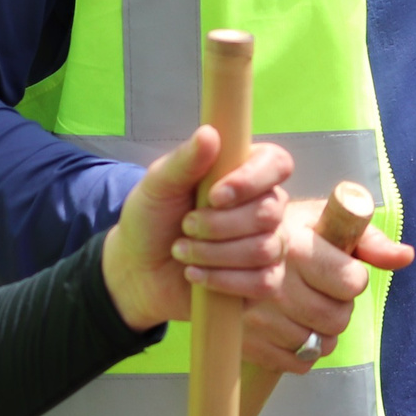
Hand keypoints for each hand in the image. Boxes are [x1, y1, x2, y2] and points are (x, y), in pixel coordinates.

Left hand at [99, 128, 294, 330]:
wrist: (138, 268)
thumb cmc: (153, 217)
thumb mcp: (158, 185)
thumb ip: (184, 161)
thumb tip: (209, 133)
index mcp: (246, 172)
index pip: (277, 164)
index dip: (251, 180)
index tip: (214, 195)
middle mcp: (265, 206)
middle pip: (269, 212)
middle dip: (219, 225)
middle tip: (185, 226)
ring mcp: (269, 244)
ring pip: (265, 249)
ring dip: (215, 253)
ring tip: (181, 251)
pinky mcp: (264, 280)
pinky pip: (264, 283)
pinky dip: (224, 280)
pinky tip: (196, 275)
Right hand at [233, 196, 413, 371]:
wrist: (221, 249)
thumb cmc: (285, 231)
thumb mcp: (322, 220)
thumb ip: (368, 240)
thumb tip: (406, 256)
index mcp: (296, 247)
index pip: (351, 282)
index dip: (351, 279)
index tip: (338, 269)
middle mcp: (274, 283)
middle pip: (337, 319)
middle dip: (337, 307)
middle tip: (319, 290)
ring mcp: (257, 316)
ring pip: (318, 344)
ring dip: (319, 330)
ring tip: (303, 307)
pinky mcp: (247, 342)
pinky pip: (297, 363)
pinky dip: (300, 350)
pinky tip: (289, 326)